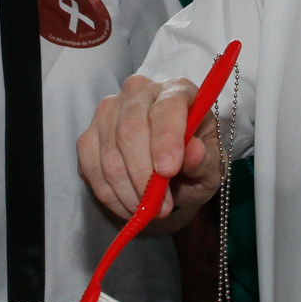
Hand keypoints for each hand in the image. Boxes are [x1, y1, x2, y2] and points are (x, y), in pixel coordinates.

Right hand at [77, 75, 224, 228]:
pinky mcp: (88, 136)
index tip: (168, 170)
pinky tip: (130, 206)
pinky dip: (111, 195)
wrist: (173, 171)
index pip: (167, 107)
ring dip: (128, 191)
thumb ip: (204, 159)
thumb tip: (194, 152)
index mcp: (177, 91)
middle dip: (143, 174)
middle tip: (160, 206)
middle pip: (130, 129)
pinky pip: (91, 168)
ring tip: (149, 210)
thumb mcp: (211, 166)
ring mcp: (108, 111)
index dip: (166, 139)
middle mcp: (139, 92)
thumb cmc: (196, 161)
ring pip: (109, 154)